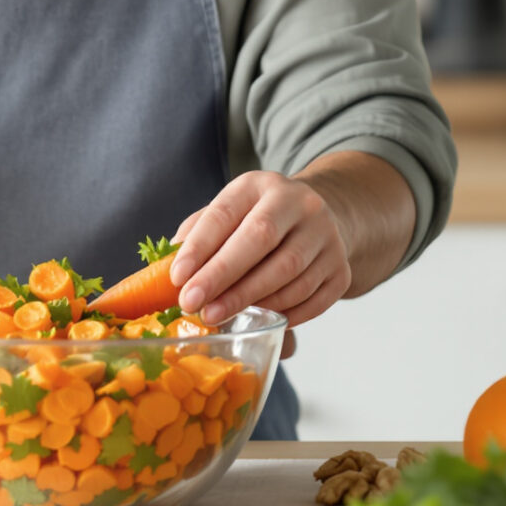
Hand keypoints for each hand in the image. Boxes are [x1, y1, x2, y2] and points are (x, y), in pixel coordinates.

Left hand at [167, 170, 352, 328]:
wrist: (319, 218)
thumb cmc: (257, 222)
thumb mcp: (227, 214)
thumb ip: (197, 236)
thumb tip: (164, 272)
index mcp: (259, 186)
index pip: (225, 213)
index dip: (199, 247)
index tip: (176, 278)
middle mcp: (299, 203)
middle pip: (260, 239)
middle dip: (222, 275)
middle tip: (192, 304)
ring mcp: (326, 235)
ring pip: (289, 272)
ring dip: (249, 299)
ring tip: (217, 316)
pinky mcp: (341, 267)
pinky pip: (313, 298)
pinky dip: (284, 312)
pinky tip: (259, 319)